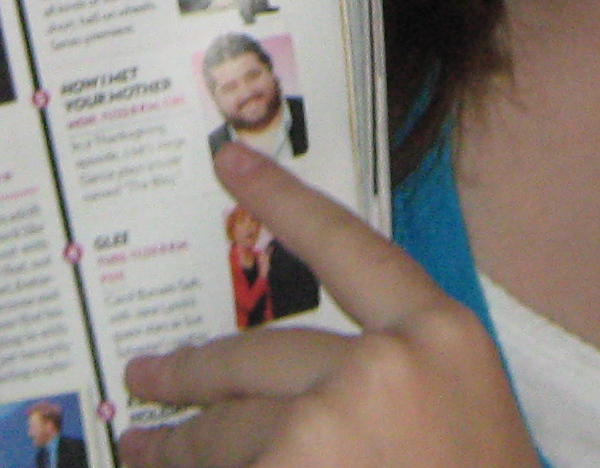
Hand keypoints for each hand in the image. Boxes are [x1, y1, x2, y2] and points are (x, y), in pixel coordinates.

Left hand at [117, 145, 532, 467]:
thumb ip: (387, 397)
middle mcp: (384, 368)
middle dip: (191, 376)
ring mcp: (327, 430)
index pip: (352, 250)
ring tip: (139, 451)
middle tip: (143, 380)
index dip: (287, 202)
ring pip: (228, 434)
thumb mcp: (460, 435)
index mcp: (444, 340)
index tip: (229, 161)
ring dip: (173, 451)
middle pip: (259, 357)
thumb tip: (291, 389)